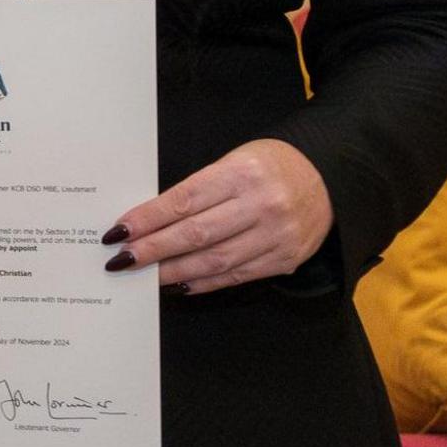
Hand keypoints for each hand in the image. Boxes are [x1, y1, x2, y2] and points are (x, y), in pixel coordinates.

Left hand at [101, 138, 332, 294]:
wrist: (328, 176)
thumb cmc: (268, 165)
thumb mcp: (232, 162)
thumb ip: (197, 191)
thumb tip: (150, 220)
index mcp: (241, 174)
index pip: (183, 201)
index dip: (147, 219)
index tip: (118, 231)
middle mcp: (261, 205)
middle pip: (195, 234)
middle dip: (153, 249)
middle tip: (121, 259)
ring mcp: (276, 235)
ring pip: (214, 260)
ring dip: (173, 271)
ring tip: (144, 276)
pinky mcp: (286, 259)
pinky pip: (237, 275)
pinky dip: (204, 282)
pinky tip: (178, 283)